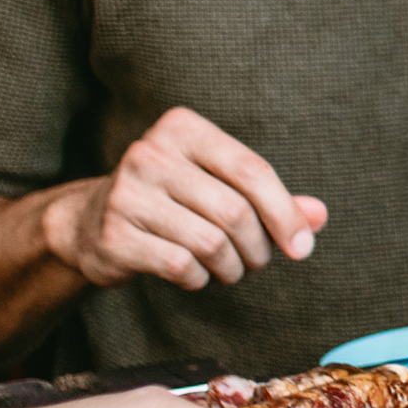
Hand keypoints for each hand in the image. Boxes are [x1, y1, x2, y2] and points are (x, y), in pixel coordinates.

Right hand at [60, 108, 326, 293]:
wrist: (88, 223)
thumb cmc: (173, 200)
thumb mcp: (220, 187)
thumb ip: (272, 199)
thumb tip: (319, 217)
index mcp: (183, 128)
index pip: (252, 170)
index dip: (285, 213)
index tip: (303, 247)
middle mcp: (150, 153)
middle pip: (235, 211)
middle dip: (258, 247)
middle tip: (257, 261)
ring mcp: (126, 193)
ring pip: (210, 242)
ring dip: (232, 267)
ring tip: (230, 269)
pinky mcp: (113, 235)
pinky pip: (180, 265)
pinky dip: (199, 279)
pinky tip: (195, 274)